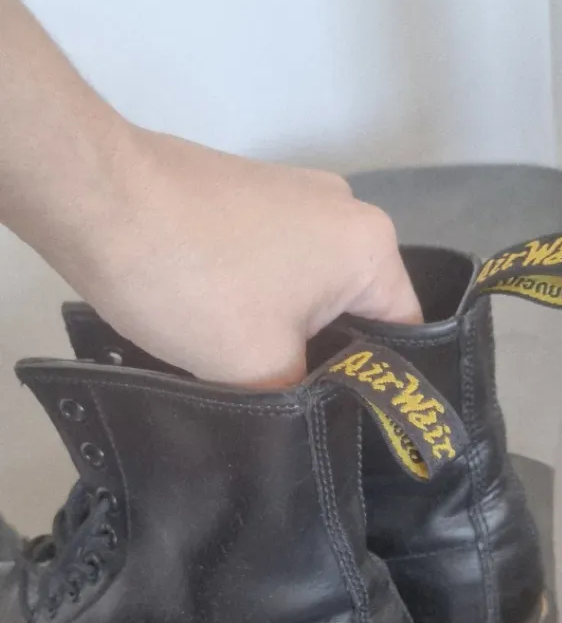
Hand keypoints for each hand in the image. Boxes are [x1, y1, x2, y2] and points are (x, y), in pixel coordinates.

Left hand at [59, 127, 420, 386]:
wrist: (97, 201)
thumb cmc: (194, 284)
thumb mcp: (259, 368)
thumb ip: (302, 401)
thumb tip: (310, 421)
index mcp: (371, 246)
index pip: (403, 336)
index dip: (379, 388)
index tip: (346, 428)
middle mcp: (346, 209)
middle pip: (354, 313)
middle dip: (324, 361)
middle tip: (292, 410)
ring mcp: (294, 194)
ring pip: (308, 291)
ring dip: (284, 332)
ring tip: (247, 374)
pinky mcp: (247, 194)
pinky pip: (273, 263)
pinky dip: (254, 299)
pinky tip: (218, 328)